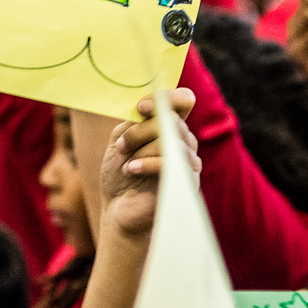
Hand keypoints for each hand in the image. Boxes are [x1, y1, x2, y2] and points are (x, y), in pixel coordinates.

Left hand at [99, 89, 198, 241]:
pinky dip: (147, 162)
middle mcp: (185, 142)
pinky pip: (171, 162)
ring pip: (170, 139)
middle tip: (121, 145)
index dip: (165, 97)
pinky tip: (131, 169)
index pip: (183, 100)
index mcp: (171, 128)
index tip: (140, 107)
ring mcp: (189, 163)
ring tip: (126, 163)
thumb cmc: (120, 174)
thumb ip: (135, 121)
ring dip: (141, 147)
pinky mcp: (187, 183)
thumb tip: (146, 108)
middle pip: (170, 120)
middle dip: (140, 130)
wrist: (118, 210)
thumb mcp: (121, 140)